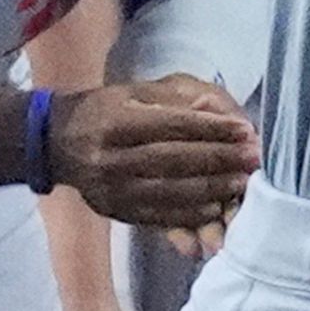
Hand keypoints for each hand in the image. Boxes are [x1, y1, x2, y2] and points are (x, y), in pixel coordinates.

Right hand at [49, 74, 258, 230]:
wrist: (56, 143)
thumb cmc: (104, 110)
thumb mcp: (134, 93)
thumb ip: (174, 102)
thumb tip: (215, 110)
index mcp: (117, 122)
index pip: (173, 127)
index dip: (213, 130)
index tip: (245, 131)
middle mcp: (112, 159)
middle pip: (176, 161)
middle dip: (220, 160)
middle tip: (253, 158)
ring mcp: (112, 190)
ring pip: (171, 193)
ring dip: (212, 189)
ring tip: (242, 182)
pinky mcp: (116, 211)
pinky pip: (159, 217)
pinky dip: (191, 214)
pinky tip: (216, 207)